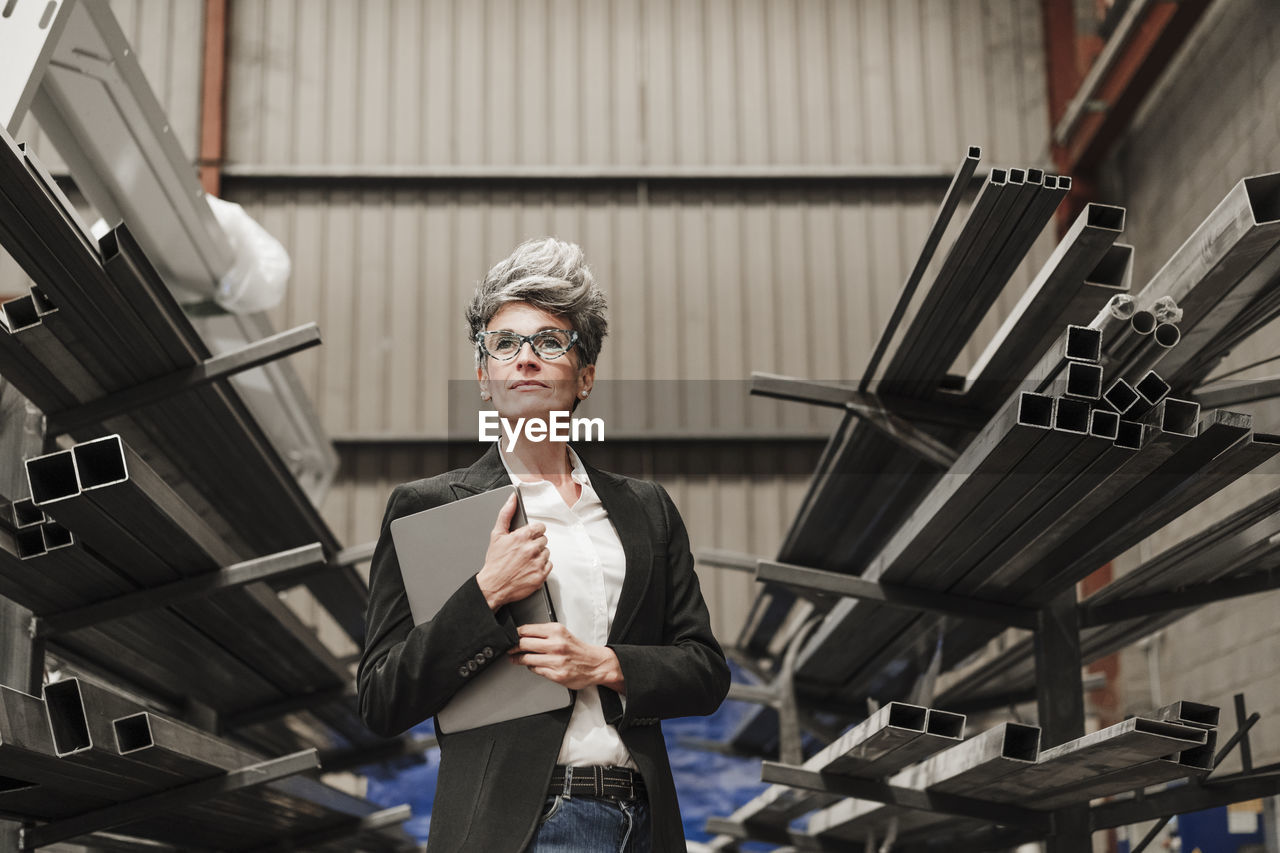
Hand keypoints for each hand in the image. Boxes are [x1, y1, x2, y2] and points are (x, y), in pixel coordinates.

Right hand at [476, 493, 549, 610]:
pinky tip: (530, 568)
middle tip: (524, 550)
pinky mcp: (540, 575)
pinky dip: (541, 567)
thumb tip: (512, 499)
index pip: (540, 527)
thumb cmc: (494, 562)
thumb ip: (506, 514)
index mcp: (521, 537)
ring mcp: (537, 563)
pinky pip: (549, 565)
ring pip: (546, 552)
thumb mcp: (496, 535)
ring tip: (526, 560)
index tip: (530, 536)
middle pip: (543, 540)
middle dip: (535, 543)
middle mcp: (531, 549)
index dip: (534, 531)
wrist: (493, 586)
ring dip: (539, 555)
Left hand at [509, 623, 624, 692]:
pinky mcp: (556, 674)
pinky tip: (533, 665)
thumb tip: (523, 635)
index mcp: (556, 631)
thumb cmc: (578, 649)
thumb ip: (544, 634)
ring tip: (516, 659)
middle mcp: (556, 645)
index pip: (527, 630)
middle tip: (510, 649)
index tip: (511, 637)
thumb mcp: (562, 634)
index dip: (515, 634)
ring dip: (519, 659)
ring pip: (527, 658)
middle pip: (523, 644)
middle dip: (513, 647)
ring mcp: (556, 661)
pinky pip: (536, 670)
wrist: (596, 664)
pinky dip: (532, 667)